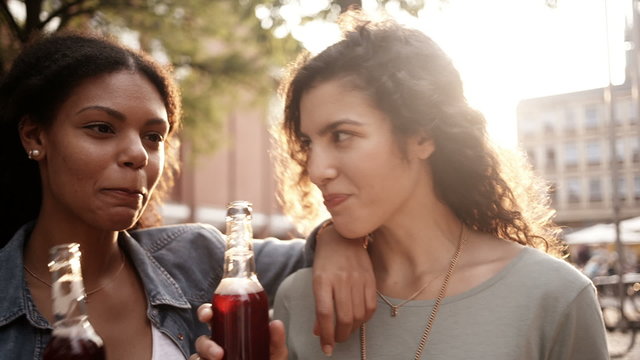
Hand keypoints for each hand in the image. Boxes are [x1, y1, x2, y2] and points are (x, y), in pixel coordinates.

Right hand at [191, 304, 287, 359]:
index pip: (213, 318)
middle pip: (202, 339)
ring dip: (206, 356)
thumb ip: (276, 340)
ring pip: (198, 356)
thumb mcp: (275, 353)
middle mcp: (219, 345)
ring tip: (219, 359)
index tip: (208, 315)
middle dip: (204, 343)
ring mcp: (212, 359)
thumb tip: (275, 324)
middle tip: (218, 352)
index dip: (206, 313)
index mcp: (231, 332)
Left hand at [313, 223, 375, 355]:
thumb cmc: (325, 261)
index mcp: (322, 280)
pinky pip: (370, 306)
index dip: (326, 335)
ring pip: (358, 314)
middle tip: (336, 340)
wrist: (341, 237)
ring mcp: (357, 279)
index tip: (326, 348)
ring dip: (352, 329)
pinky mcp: (370, 278)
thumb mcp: (316, 281)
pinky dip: (365, 319)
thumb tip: (319, 332)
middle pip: (343, 317)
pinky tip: (359, 321)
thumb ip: (318, 306)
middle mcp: (340, 280)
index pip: (325, 314)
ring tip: (346, 332)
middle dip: (340, 336)